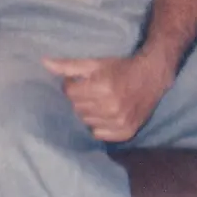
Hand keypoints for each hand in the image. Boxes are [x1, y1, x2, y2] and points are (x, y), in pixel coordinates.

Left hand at [42, 53, 173, 142]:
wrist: (153, 76)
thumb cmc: (121, 67)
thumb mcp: (95, 63)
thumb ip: (69, 66)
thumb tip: (44, 63)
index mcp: (103, 87)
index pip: (70, 93)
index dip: (72, 86)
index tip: (82, 81)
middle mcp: (111, 106)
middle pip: (77, 108)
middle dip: (81, 98)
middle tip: (93, 90)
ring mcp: (119, 122)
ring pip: (87, 122)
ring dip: (90, 112)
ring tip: (101, 100)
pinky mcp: (126, 132)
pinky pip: (99, 134)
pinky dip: (100, 125)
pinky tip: (107, 113)